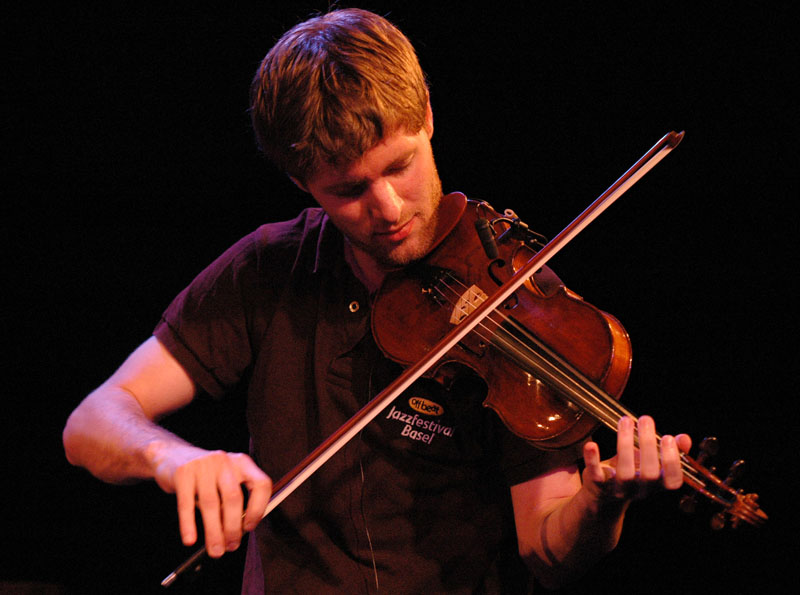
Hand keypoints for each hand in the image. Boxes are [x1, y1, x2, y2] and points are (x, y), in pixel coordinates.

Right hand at [149, 444, 271, 557]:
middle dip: (233, 528)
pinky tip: (190, 539)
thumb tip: (238, 533)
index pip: (261, 484)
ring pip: (211, 504)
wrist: (171, 455)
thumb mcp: (223, 481)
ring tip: (215, 549)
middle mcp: (225, 461)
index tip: (249, 528)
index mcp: (242, 463)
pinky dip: (189, 525)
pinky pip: (186, 504)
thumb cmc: (203, 476)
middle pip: (234, 498)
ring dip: (214, 532)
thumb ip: (232, 501)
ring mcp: (203, 465)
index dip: (258, 508)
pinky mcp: (183, 473)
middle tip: (231, 546)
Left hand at [582, 415, 690, 503]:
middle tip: (645, 420)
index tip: (668, 437)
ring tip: (625, 421)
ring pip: (625, 473)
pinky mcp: (598, 485)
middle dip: (648, 445)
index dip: (672, 461)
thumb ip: (671, 450)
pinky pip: (596, 475)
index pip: (673, 481)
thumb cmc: (633, 471)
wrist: (604, 494)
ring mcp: (619, 488)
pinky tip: (591, 445)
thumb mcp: (653, 461)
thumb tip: (685, 438)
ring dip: (625, 444)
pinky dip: (593, 460)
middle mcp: (641, 489)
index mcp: (657, 484)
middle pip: (649, 473)